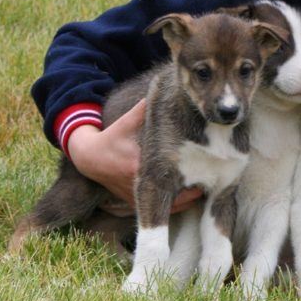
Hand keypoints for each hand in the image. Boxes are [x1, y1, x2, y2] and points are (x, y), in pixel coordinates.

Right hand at [67, 100, 203, 212]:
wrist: (89, 157)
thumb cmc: (112, 137)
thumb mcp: (127, 122)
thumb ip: (143, 109)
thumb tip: (159, 89)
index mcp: (139, 164)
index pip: (171, 175)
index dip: (192, 176)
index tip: (207, 170)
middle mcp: (137, 183)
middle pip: (175, 197)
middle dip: (194, 192)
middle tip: (211, 181)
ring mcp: (134, 196)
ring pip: (169, 208)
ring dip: (186, 201)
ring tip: (202, 189)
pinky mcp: (132, 203)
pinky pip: (159, 211)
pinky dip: (173, 206)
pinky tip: (186, 197)